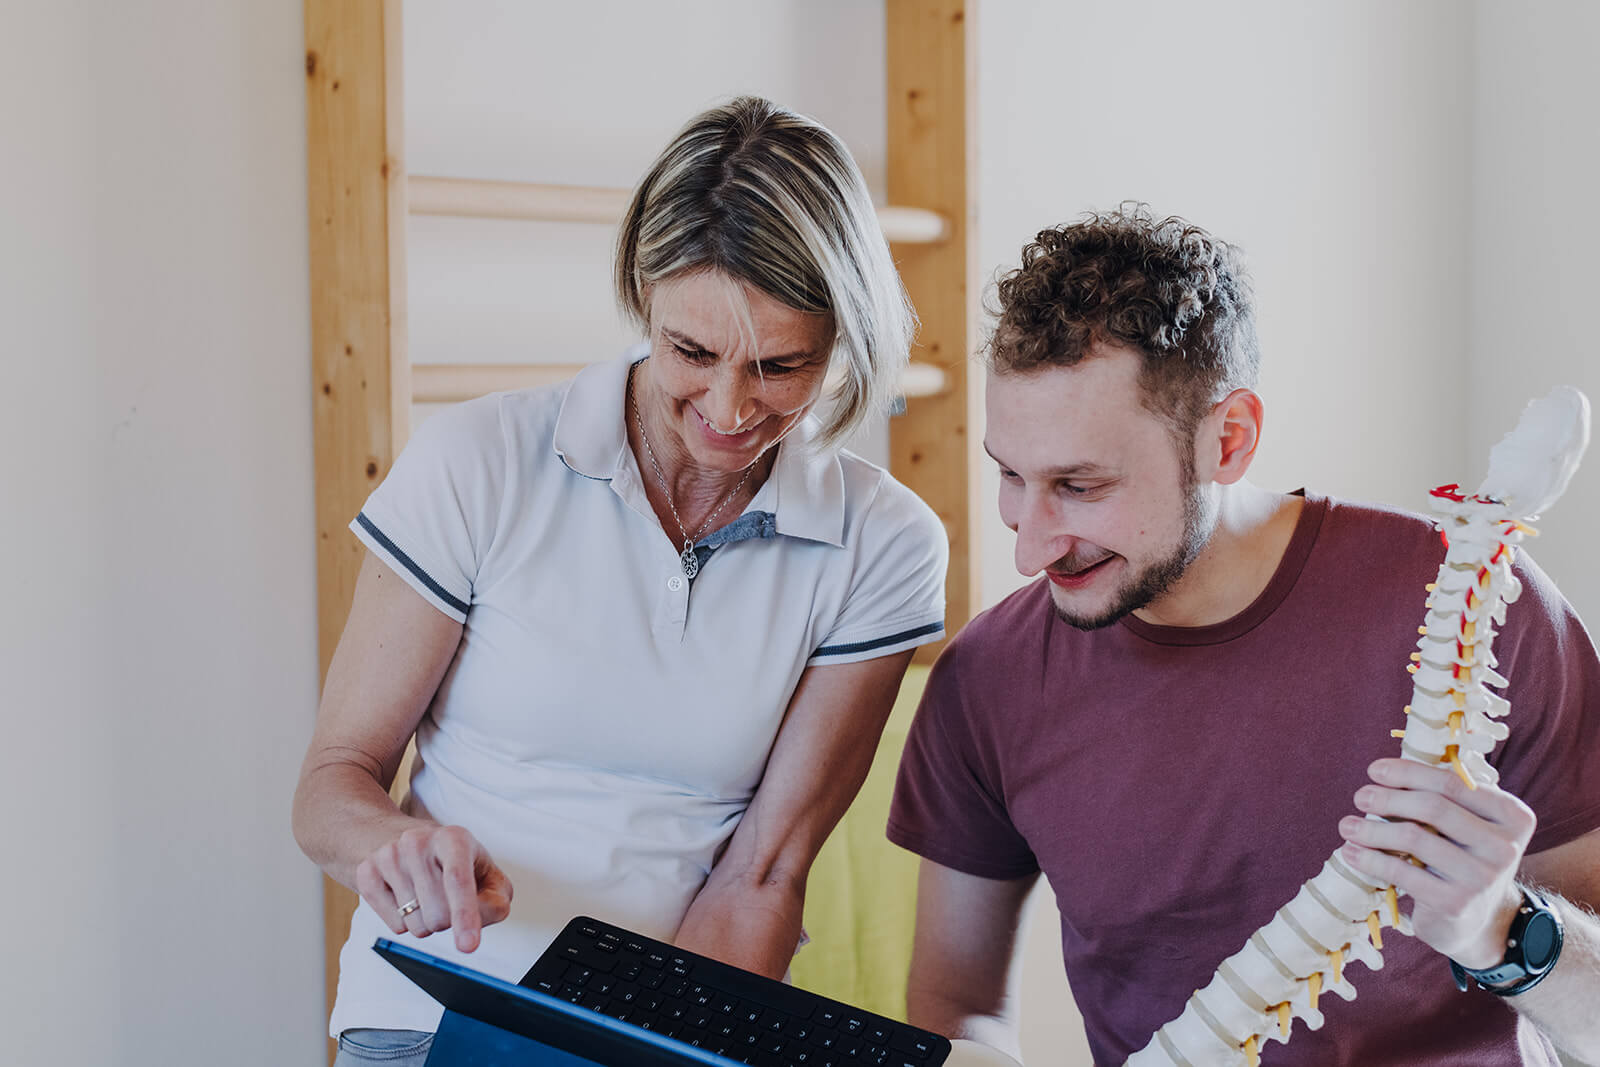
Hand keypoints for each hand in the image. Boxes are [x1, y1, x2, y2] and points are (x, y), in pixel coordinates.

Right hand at [355, 824, 513, 952]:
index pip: (458, 881)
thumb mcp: (485, 871)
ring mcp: (388, 856)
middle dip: (448, 920)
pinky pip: (395, 925)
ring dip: (427, 921)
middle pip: (439, 914)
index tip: (468, 945)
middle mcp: (418, 842)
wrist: (399, 839)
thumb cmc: (450, 860)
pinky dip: (406, 921)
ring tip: (426, 894)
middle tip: (447, 899)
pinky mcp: (366, 873)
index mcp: (453, 838)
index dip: (465, 915)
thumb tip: (482, 917)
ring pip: (416, 925)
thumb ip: (496, 897)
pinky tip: (406, 895)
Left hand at [1337, 758, 1534, 967]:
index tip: (1375, 770)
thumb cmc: (1463, 860)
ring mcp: (1482, 877)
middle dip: (1388, 798)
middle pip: (1433, 807)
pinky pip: (1402, 872)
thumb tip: (1387, 771)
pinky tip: (1351, 852)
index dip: (1409, 773)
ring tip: (1347, 826)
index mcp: (1511, 816)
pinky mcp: (1456, 904)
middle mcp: (1504, 846)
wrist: (1480, 923)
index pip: (1453, 783)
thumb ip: (1445, 799)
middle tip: (1360, 796)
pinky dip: (1370, 858)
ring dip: (1371, 828)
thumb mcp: (1469, 827)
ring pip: (1413, 837)